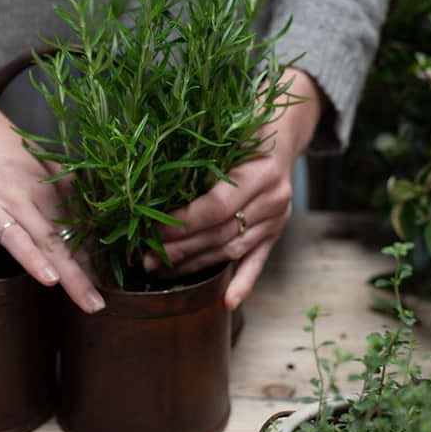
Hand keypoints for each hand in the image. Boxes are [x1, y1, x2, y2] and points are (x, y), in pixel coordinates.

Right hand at [0, 45, 105, 313]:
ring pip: (50, 245)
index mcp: (55, 184)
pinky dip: (32, 260)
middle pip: (71, 241)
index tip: (108, 280)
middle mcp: (41, 196)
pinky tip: (48, 280)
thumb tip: (63, 214)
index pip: (82, 226)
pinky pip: (15, 239)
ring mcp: (15, 204)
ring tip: (90, 302)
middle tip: (103, 303)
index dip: (95, 255)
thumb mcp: (29, 162)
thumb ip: (47, 187)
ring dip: (71, 276)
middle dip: (89, 275)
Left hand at [145, 68, 324, 309]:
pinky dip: (244, 282)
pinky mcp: (275, 233)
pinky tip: (228, 302)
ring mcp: (277, 220)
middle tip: (147, 259)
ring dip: (196, 265)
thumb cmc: (246, 129)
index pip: (216, 207)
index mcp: (261, 172)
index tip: (151, 229)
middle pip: (220, 233)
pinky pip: (257, 261)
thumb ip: (201, 158)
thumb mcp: (227, 134)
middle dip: (181, 249)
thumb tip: (148, 179)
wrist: (283, 133)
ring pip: (232, 250)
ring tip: (163, 272)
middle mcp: (273, 199)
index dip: (183, 222)